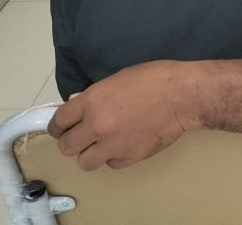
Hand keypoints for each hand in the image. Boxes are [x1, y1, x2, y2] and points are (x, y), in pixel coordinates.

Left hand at [48, 60, 197, 169]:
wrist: (183, 96)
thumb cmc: (156, 79)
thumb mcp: (120, 77)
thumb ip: (96, 95)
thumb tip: (80, 104)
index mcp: (92, 101)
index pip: (59, 121)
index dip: (58, 126)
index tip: (62, 128)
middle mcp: (96, 125)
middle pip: (66, 146)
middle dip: (72, 141)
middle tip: (83, 136)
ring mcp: (112, 145)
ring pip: (84, 162)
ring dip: (91, 153)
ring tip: (104, 144)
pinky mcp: (129, 157)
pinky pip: (111, 164)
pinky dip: (115, 156)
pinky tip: (126, 144)